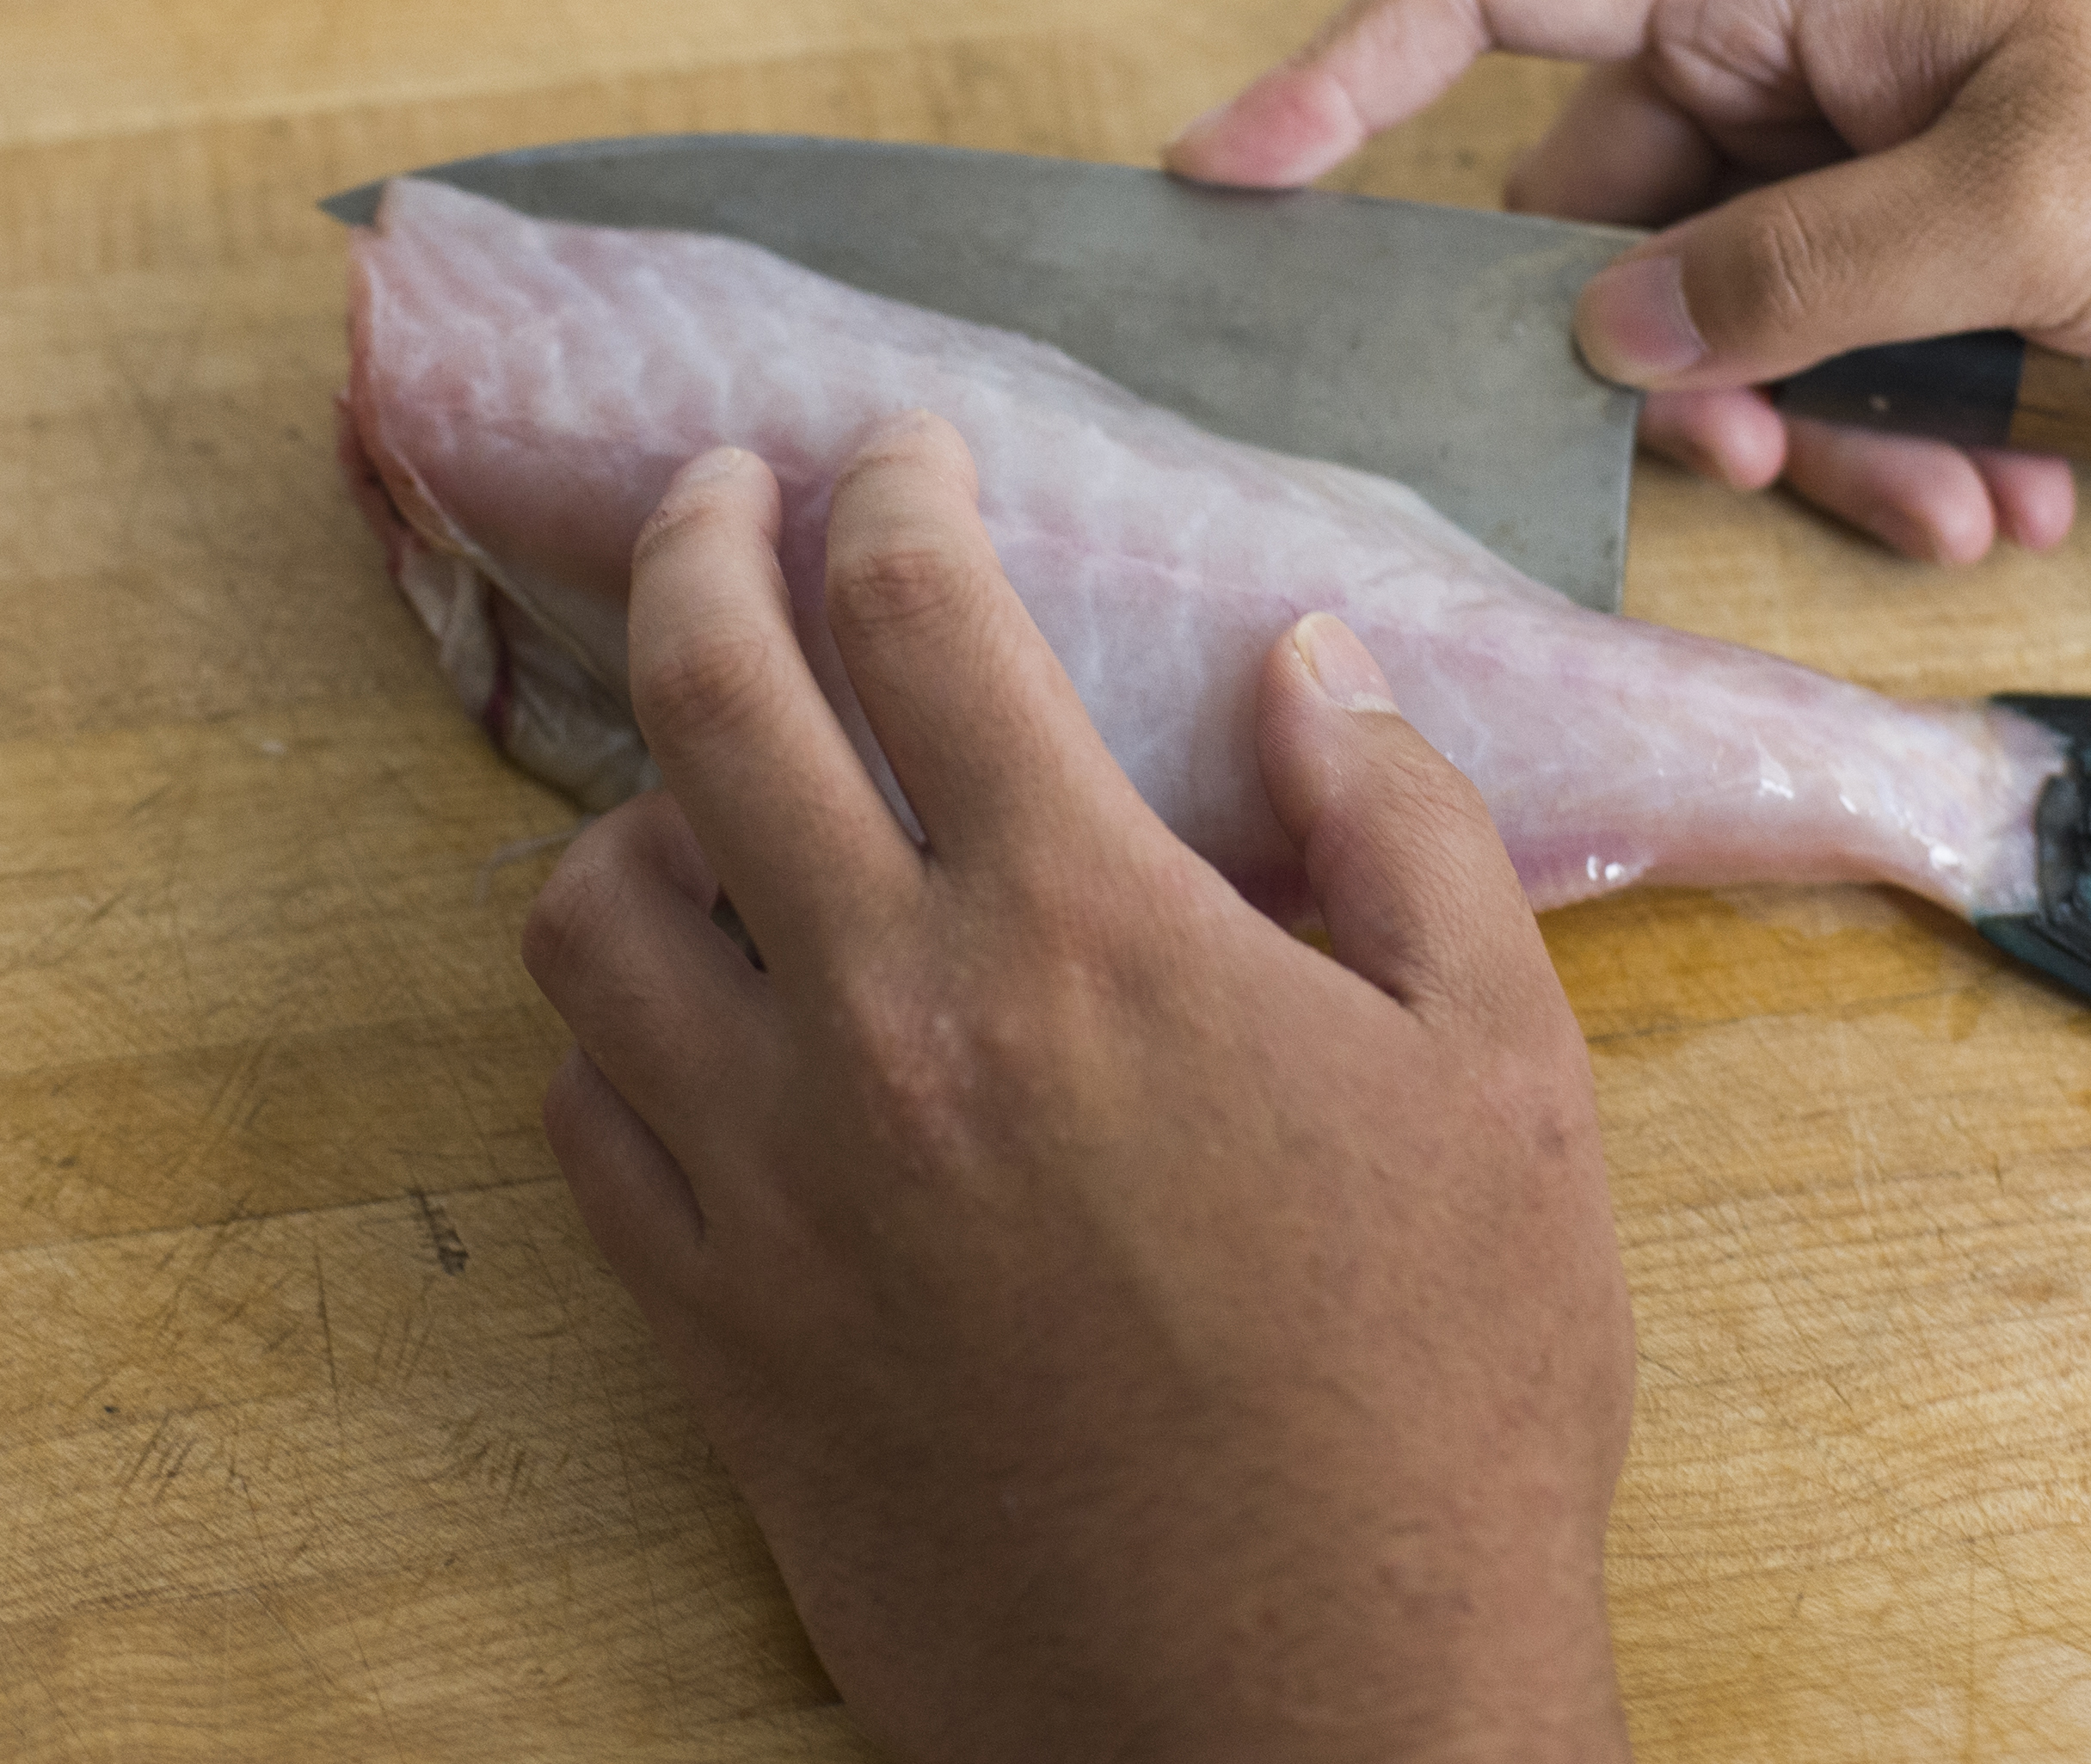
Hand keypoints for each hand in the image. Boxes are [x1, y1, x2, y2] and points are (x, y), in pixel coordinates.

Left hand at [523, 425, 1637, 1762]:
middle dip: (700, 546)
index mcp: (1087, 932)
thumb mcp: (1505, 1080)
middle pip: (708, 701)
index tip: (905, 452)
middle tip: (721, 494)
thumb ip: (1400, 832)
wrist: (1304, 1722)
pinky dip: (615, 1024)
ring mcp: (771, 1187)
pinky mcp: (716, 1335)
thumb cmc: (1443, 1399)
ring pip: (588, 912)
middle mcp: (885, 1025)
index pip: (922, 616)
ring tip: (705, 779)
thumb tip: (1307, 662)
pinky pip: (585, 1118)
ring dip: (635, 799)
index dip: (897, 489)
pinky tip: (696, 1016)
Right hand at [1166, 0, 2090, 561]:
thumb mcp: (2036, 201)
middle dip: (1700, 384)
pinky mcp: (1965, 180)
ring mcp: (1886, 102)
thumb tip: (1615, 340)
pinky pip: (1868, 316)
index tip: (1220, 192)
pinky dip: (1922, 416)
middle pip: (1627, 213)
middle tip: (1807, 499)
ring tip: (1982, 522)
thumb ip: (1803, 277)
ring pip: (1755, 300)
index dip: (1336, 79)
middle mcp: (1810, 16)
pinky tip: (2030, 497)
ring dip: (1841, 433)